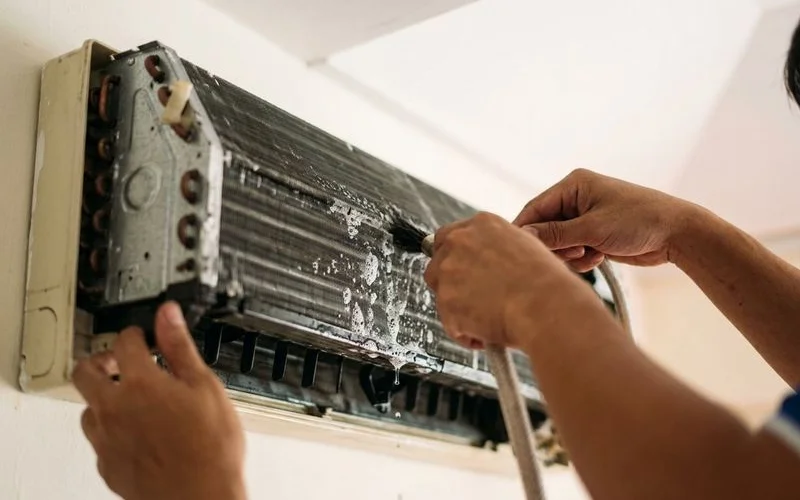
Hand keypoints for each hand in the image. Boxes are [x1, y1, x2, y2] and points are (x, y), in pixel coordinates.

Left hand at [72, 302, 245, 499]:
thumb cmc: (209, 449)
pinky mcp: (107, 464)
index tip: (143, 334)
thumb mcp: (205, 386)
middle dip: (101, 359)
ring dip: (103, 396)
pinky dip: (110, 428)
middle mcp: (114, 408)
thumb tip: (169, 316)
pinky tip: (133, 431)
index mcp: (140, 383)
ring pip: (88, 408)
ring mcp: (107, 438)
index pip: (124, 342)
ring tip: (128, 397)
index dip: (135, 333)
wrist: (200, 496)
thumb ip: (181, 347)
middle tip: (120, 360)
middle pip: (85, 371)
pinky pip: (98, 439)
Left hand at [424, 213, 605, 348]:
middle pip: (438, 262)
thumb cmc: (546, 282)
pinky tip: (488, 333)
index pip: (451, 236)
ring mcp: (449, 270)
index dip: (456, 257)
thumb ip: (500, 249)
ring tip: (486, 319)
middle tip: (473, 298)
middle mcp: (461, 242)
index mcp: (482, 225)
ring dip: (459, 308)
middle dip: (451, 282)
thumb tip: (495, 261)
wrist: (546, 306)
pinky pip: (450, 322)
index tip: (463, 269)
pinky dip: (465, 332)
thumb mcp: (527, 247)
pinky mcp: (446, 301)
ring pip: (441, 292)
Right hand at [514, 169, 697, 270]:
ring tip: (590, 254)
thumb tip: (523, 236)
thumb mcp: (592, 228)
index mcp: (573, 185)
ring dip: (570, 254)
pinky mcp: (595, 234)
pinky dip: (582, 258)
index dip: (525, 230)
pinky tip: (599, 257)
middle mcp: (576, 198)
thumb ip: (555, 234)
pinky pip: (574, 250)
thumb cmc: (637, 221)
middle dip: (556, 245)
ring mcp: (586, 217)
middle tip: (574, 253)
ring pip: (559, 242)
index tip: (519, 253)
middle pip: (545, 227)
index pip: (535, 208)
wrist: (677, 233)